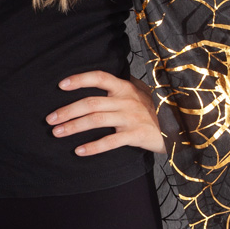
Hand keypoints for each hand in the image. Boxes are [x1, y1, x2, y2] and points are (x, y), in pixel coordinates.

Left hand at [47, 71, 166, 155]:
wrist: (180, 127)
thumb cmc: (157, 109)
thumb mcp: (142, 92)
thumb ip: (123, 85)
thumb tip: (103, 79)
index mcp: (125, 87)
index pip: (99, 77)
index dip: (79, 79)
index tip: (61, 85)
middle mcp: (126, 100)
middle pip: (90, 102)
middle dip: (67, 110)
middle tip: (50, 119)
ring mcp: (131, 118)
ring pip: (96, 120)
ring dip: (73, 127)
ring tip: (57, 133)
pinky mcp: (136, 135)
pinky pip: (110, 141)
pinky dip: (93, 147)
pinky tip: (79, 151)